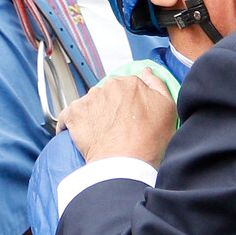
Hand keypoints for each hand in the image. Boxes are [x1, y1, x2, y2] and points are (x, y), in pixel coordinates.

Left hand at [56, 67, 176, 167]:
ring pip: (90, 102)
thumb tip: (147, 72)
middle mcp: (109, 87)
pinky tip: (79, 133)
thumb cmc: (149, 139)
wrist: (126, 162)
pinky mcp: (74, 114)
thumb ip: (157, 84)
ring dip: (94, 113)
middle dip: (111, 105)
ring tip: (102, 132)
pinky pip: (67, 115)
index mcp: (131, 83)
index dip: (130, 101)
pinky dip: (71, 123)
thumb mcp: (167, 107)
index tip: (131, 114)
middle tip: (118, 125)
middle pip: (108, 93)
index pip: (128, 86)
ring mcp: (90, 99)